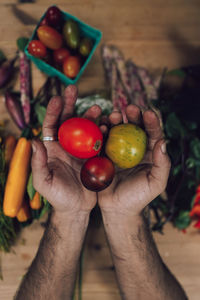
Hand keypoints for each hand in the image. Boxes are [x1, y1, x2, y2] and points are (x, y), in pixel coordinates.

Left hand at [31, 85, 100, 214]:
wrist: (77, 209)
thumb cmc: (58, 197)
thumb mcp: (45, 182)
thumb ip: (38, 163)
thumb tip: (33, 141)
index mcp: (53, 149)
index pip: (52, 126)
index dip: (54, 112)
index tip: (58, 98)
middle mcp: (67, 146)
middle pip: (69, 121)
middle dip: (70, 104)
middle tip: (74, 89)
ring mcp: (82, 150)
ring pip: (86, 128)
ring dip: (91, 117)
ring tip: (98, 109)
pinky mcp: (95, 156)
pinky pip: (100, 141)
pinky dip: (104, 132)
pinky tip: (109, 125)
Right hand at [98, 105, 170, 216]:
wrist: (117, 209)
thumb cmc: (139, 197)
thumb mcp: (156, 183)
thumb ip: (162, 164)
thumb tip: (163, 142)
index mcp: (149, 153)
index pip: (152, 134)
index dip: (151, 122)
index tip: (148, 112)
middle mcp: (134, 149)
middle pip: (135, 128)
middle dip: (133, 116)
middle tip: (129, 108)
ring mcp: (118, 151)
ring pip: (118, 131)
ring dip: (116, 120)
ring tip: (114, 115)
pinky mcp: (104, 155)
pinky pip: (103, 141)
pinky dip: (102, 131)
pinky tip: (102, 126)